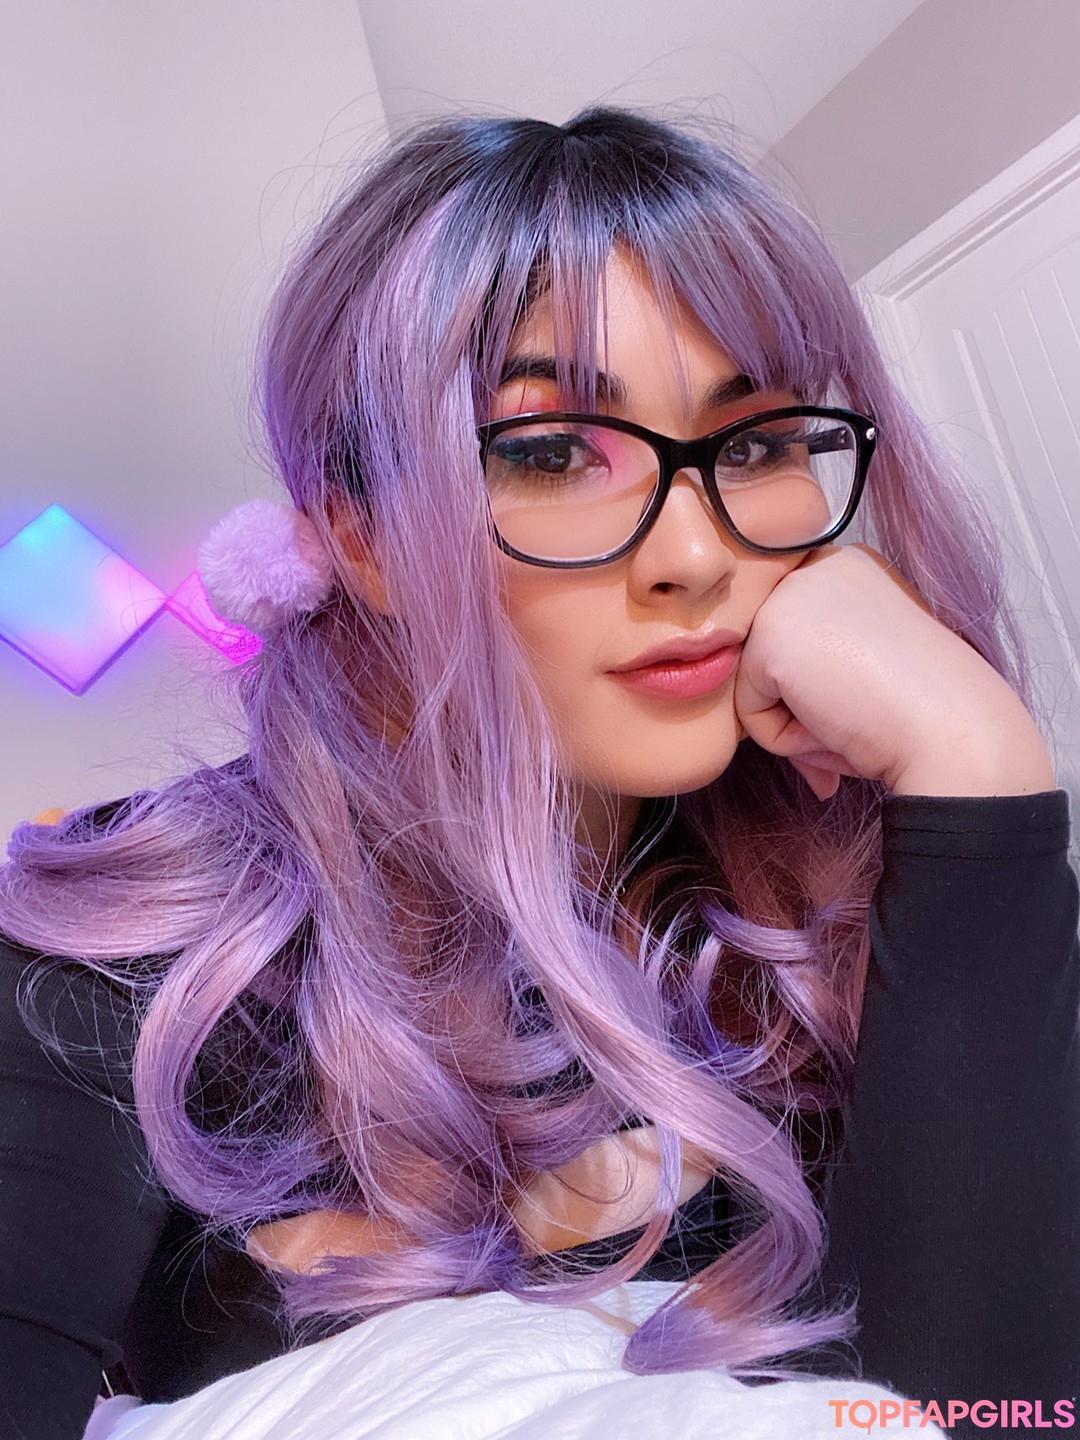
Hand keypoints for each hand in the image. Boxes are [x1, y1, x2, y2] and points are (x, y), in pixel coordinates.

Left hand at [733, 544, 1054, 799]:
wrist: (953, 729)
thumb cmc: (926, 712)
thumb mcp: (869, 669)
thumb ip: (822, 668)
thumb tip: (790, 701)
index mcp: (851, 569)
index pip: (798, 640)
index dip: (825, 688)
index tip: (871, 703)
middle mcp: (818, 566)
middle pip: (772, 659)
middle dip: (807, 707)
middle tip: (863, 719)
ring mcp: (790, 595)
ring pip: (756, 685)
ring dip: (798, 723)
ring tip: (853, 719)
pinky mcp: (770, 635)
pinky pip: (748, 711)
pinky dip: (785, 738)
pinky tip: (836, 723)